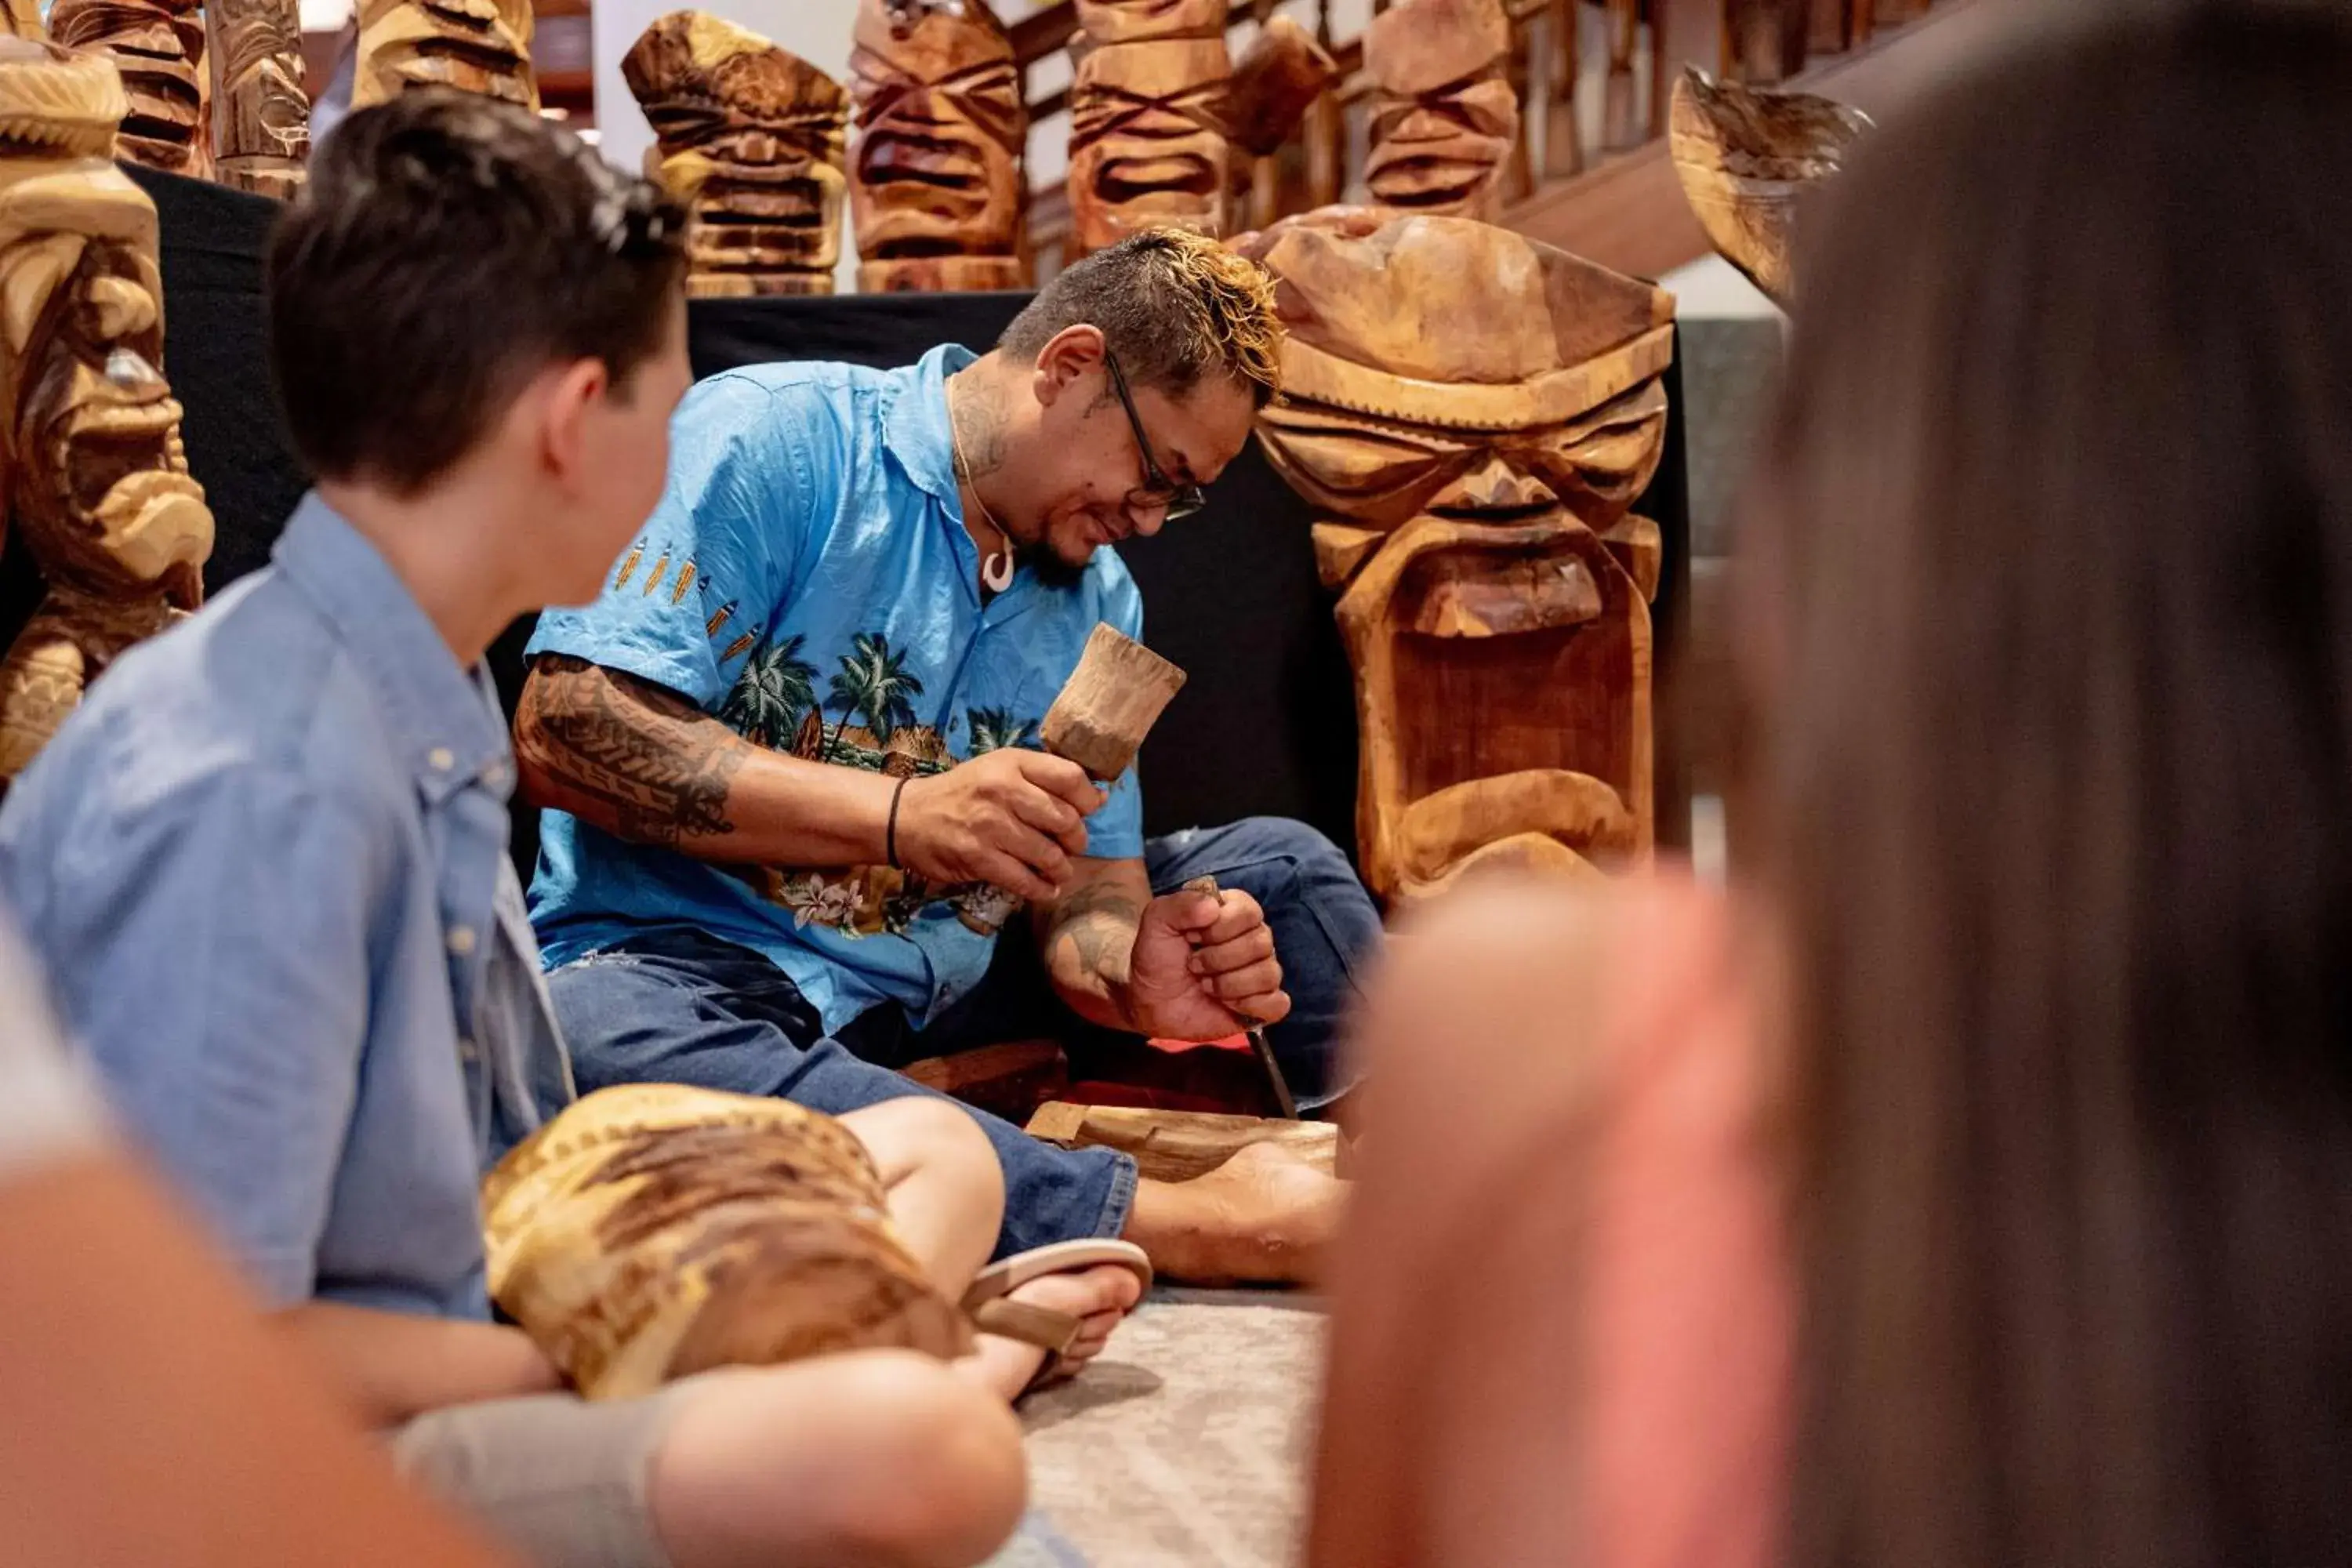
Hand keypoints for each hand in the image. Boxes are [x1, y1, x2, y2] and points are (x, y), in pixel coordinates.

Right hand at [893, 749, 1103, 902]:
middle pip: (1065, 819)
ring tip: (1059, 871)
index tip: (1088, 812)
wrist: (907, 817)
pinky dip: (1040, 889)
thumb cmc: (963, 792)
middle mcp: (1002, 789)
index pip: (1070, 777)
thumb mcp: (999, 769)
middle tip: (1071, 846)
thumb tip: (1098, 797)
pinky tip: (1045, 889)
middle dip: (1076, 839)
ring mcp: (989, 825)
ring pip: (1048, 854)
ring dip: (1060, 869)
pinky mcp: (977, 857)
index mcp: (1012, 763)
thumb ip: (1043, 778)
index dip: (1088, 799)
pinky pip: (1024, 880)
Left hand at [1124, 883, 1291, 1041]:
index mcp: (1235, 913)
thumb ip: (1180, 904)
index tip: (1191, 938)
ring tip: (1206, 986)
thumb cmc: (1158, 957)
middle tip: (1194, 966)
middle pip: (1261, 943)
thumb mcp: (1157, 922)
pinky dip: (1249, 1005)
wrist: (1150, 1000)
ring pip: (1268, 974)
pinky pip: (1277, 1004)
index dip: (1219, 928)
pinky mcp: (1263, 1004)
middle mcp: (1254, 939)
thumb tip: (1213, 907)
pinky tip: (1227, 1004)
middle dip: (1218, 959)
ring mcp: (1261, 972)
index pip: (1249, 912)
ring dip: (1228, 984)